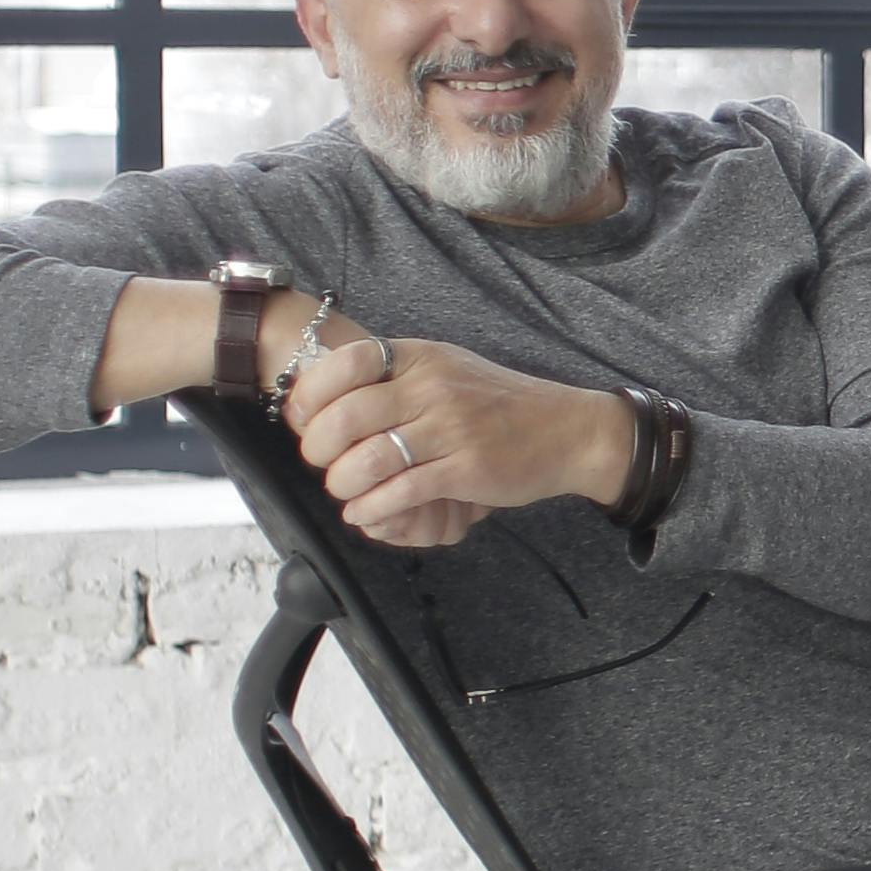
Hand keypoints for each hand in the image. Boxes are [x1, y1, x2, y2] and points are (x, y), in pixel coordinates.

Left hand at [290, 330, 633, 549]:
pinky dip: (372, 508)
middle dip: (318, 448)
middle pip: (345, 416)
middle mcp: (432, 387)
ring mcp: (450, 428)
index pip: (345, 363)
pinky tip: (365, 513)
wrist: (568, 430)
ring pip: (368, 459)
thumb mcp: (449, 370)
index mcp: (422, 357)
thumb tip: (332, 397)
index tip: (303, 420)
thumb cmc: (501, 406)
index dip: (311, 395)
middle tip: (321, 462)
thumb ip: (399, 377)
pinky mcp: (465, 470)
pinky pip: (400, 492)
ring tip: (345, 491)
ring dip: (343, 484)